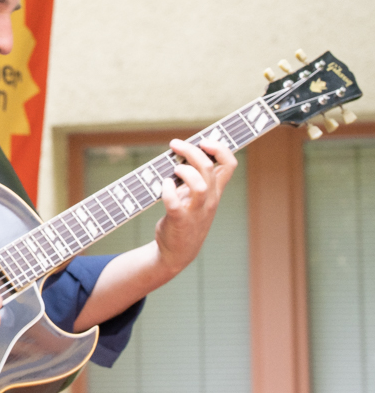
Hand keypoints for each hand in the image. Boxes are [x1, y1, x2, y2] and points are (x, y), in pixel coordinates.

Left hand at [154, 137, 236, 274]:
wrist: (177, 252)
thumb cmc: (185, 217)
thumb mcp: (195, 196)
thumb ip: (195, 176)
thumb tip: (184, 149)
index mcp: (214, 192)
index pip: (229, 165)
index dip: (220, 148)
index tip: (203, 140)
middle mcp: (209, 200)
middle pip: (210, 169)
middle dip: (192, 151)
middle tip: (175, 144)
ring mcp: (195, 212)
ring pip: (200, 186)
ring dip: (185, 172)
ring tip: (173, 168)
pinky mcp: (179, 221)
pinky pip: (175, 204)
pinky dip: (167, 191)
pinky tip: (163, 185)